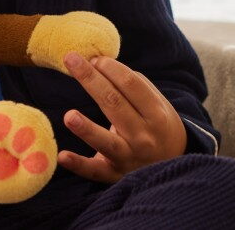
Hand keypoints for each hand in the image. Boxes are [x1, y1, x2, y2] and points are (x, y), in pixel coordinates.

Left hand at [57, 52, 186, 182]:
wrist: (172, 165)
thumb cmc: (155, 124)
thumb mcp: (156, 103)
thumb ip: (133, 84)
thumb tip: (100, 63)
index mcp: (156, 114)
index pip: (131, 85)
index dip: (111, 68)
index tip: (94, 58)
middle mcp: (144, 137)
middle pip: (114, 104)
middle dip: (91, 79)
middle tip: (71, 59)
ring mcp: (129, 158)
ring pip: (106, 142)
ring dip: (87, 129)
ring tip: (69, 115)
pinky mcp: (113, 174)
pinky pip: (94, 171)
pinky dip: (78, 165)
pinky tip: (62, 155)